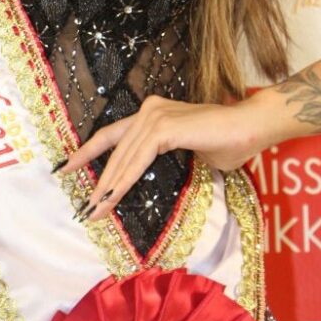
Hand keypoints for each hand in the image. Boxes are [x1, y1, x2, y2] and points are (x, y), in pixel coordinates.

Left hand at [58, 94, 272, 222]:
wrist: (252, 127)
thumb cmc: (229, 143)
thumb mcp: (190, 155)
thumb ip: (167, 160)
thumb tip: (155, 180)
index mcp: (153, 114)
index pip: (114, 136)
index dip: (89, 153)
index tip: (68, 169)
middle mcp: (149, 110)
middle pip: (113, 147)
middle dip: (94, 177)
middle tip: (82, 205)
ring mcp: (155, 115)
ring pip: (123, 155)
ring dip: (107, 185)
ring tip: (94, 210)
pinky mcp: (164, 127)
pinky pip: (138, 158)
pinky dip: (124, 179)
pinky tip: (113, 196)